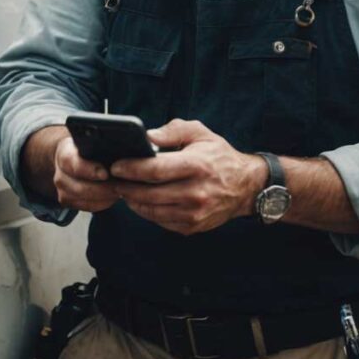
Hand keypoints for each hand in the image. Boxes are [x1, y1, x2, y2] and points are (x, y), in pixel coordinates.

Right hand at [53, 135, 120, 212]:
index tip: (105, 174)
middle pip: (81, 188)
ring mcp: (62, 189)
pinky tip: (113, 195)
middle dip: (104, 188)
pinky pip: (88, 207)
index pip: (75, 165)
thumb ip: (102, 147)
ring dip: (105, 197)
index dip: (90, 171)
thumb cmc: (87, 148)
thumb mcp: (92, 142)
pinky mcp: (67, 201)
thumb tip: (122, 152)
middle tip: (122, 185)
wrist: (73, 156)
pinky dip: (103, 203)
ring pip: (85, 200)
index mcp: (65, 154)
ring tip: (121, 190)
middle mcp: (60, 173)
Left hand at [110, 119, 267, 234]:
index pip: (155, 170)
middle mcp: (195, 192)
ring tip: (123, 189)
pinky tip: (141, 200)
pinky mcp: (192, 227)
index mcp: (196, 166)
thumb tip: (147, 137)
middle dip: (125, 186)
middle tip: (112, 179)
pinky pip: (161, 221)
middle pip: (148, 194)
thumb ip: (172, 131)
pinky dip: (147, 211)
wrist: (245, 187)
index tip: (115, 165)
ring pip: (151, 211)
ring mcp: (194, 213)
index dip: (131, 168)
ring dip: (132, 201)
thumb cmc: (219, 156)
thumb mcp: (200, 133)